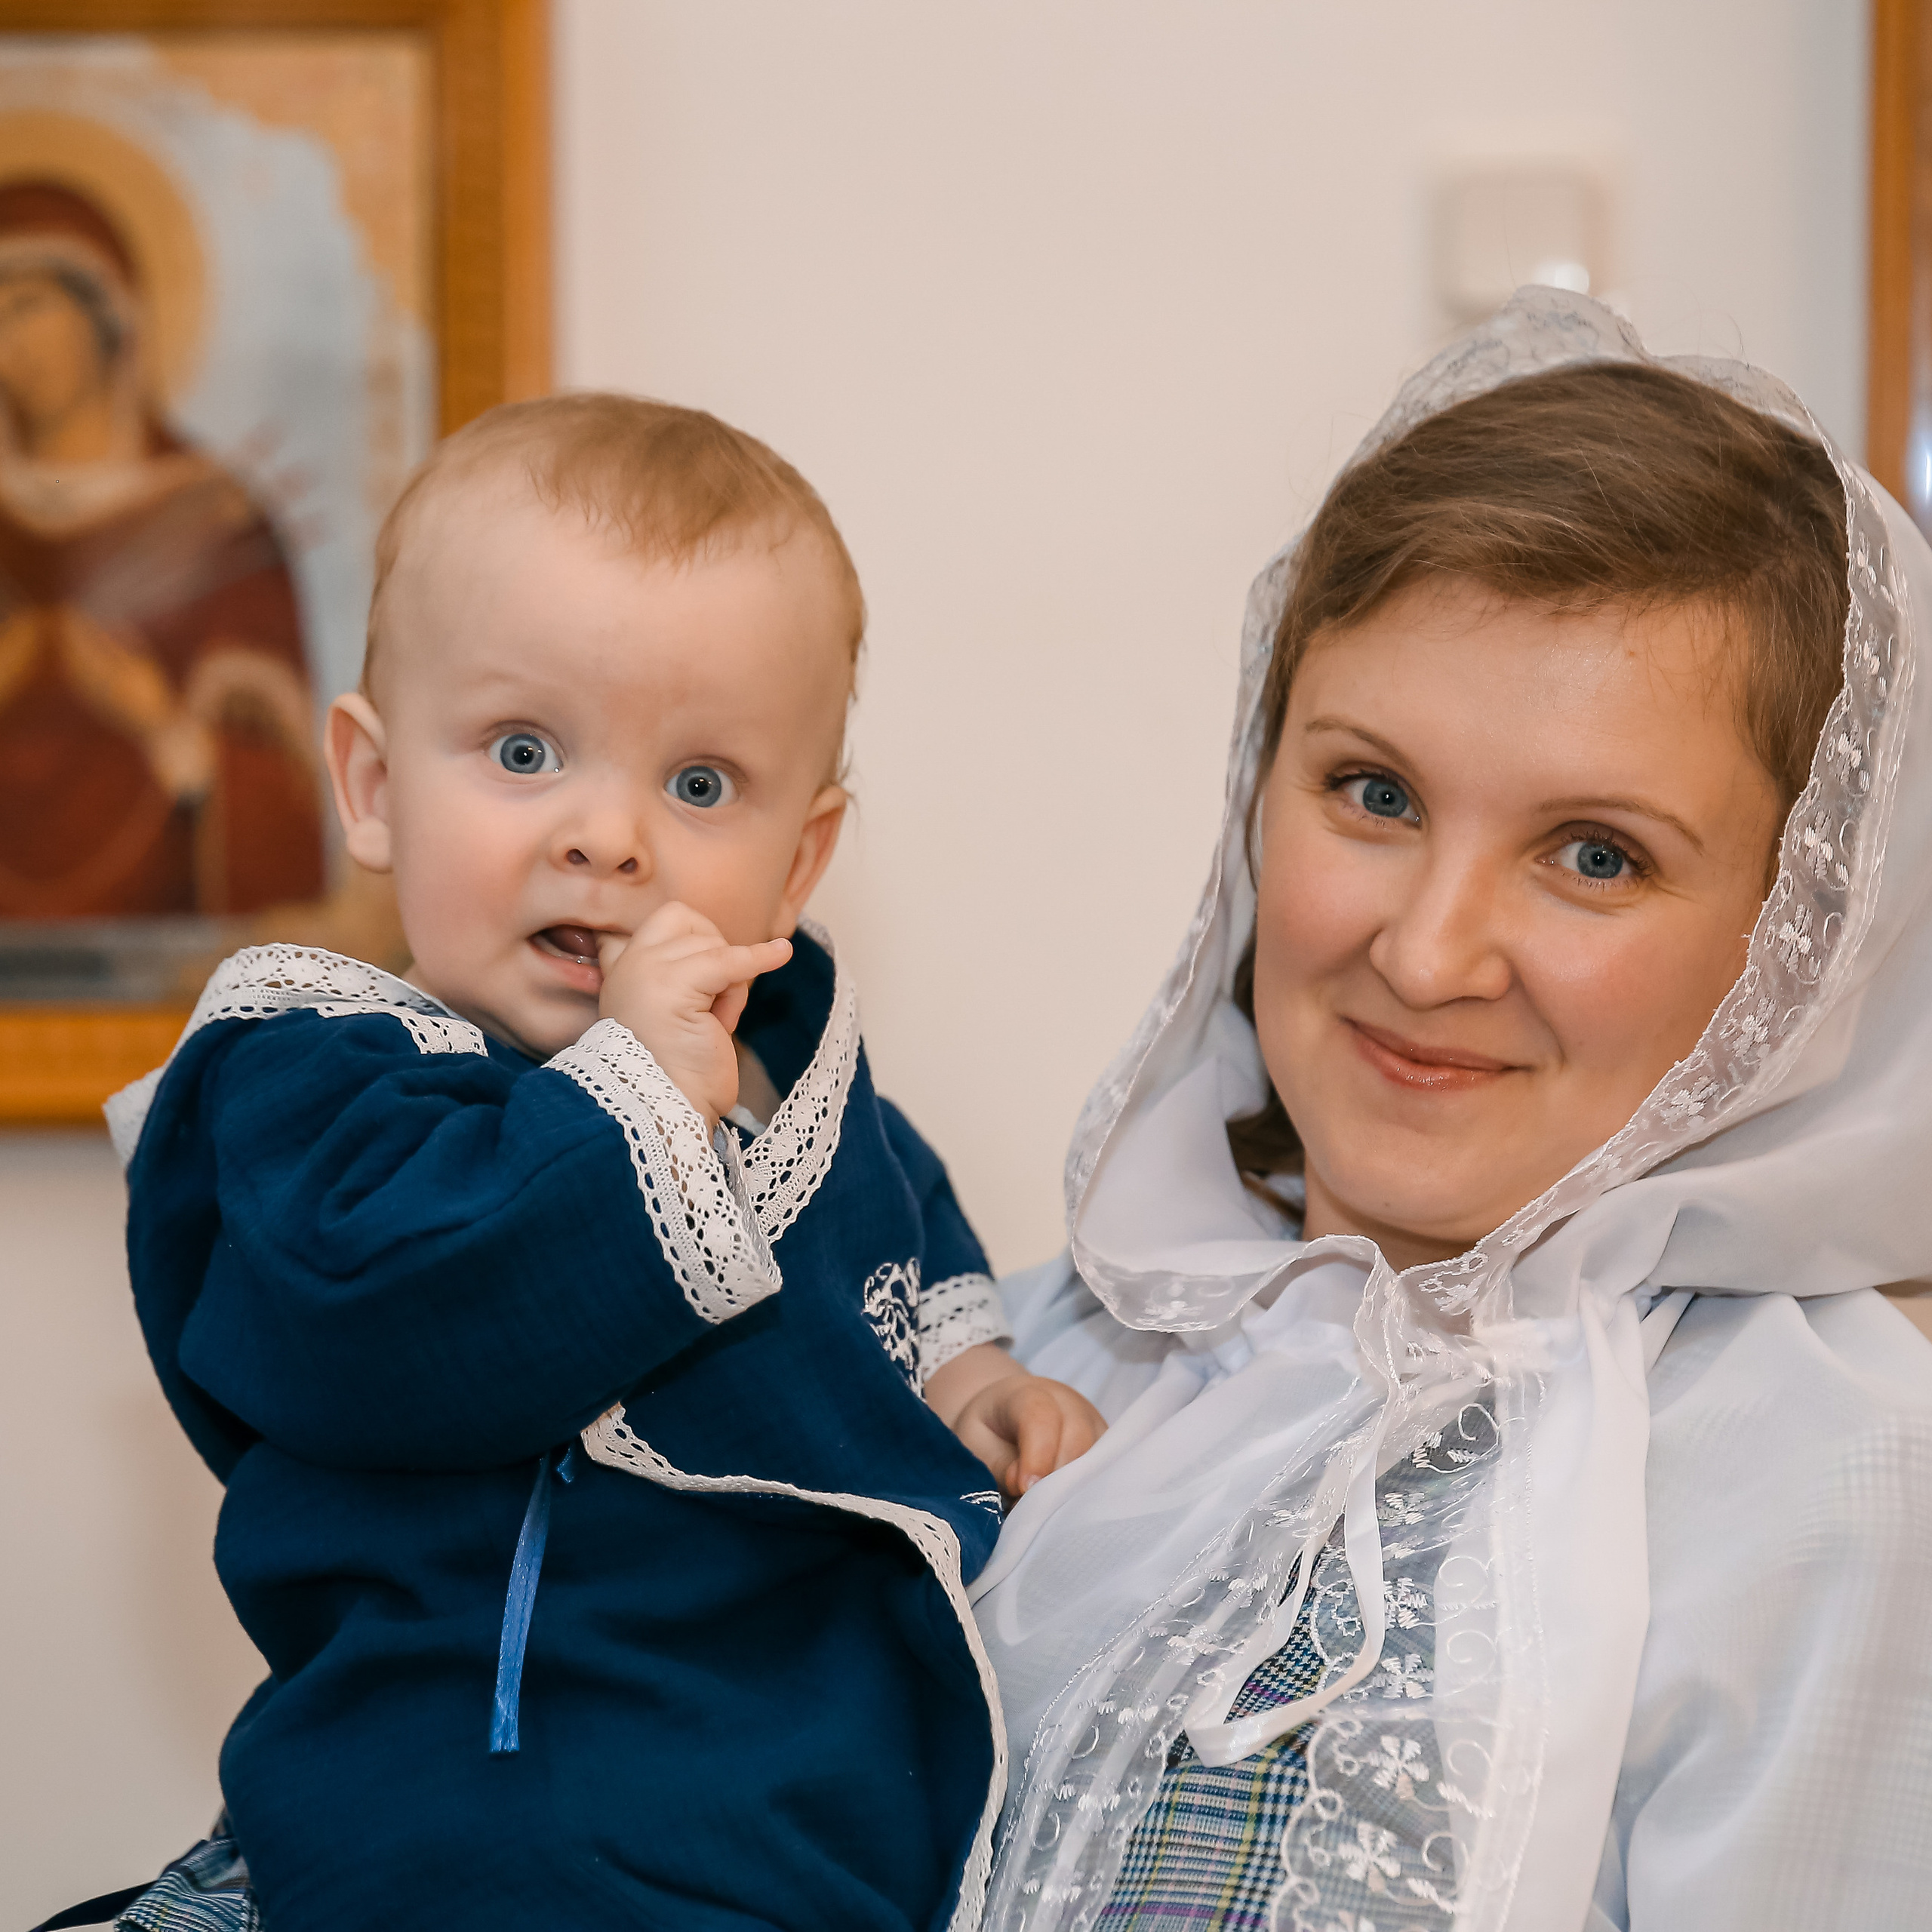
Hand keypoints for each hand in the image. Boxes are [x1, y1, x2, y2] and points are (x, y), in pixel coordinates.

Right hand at [596, 903, 790, 1125]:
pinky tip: (782, 952)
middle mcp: (630, 966)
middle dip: (717, 960)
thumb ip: (682, 979)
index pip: (663, 922)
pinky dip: (762, 956)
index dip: (696, 937)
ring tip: (716, 1025)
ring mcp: (648, 971)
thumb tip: (727, 952)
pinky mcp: (676, 985)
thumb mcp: (673, 1014)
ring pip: (713, 947)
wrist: (667, 1110)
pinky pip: (731, 959)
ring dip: (729, 986)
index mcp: (623, 973)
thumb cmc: (678, 1072)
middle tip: (713, 1008)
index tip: (715, 972)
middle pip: (693, 926)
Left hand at [937, 1349, 1105, 1498]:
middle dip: (1056, 1481)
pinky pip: (1107, 1469)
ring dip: (1074, 1490)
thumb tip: (1027, 1487)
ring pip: (1098, 1457)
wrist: (1003, 1415)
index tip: (1024, 1489)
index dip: (1037, 1456)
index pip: (1041, 1417)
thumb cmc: (987, 1430)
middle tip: (1033, 1508)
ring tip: (1049, 1510)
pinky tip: (1069, 1508)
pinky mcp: (1105, 1443)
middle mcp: (1067, 1401)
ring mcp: (1092, 1421)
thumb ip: (999, 1464)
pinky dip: (1089, 1491)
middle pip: (1077, 1439)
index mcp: (1027, 1393)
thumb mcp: (976, 1443)